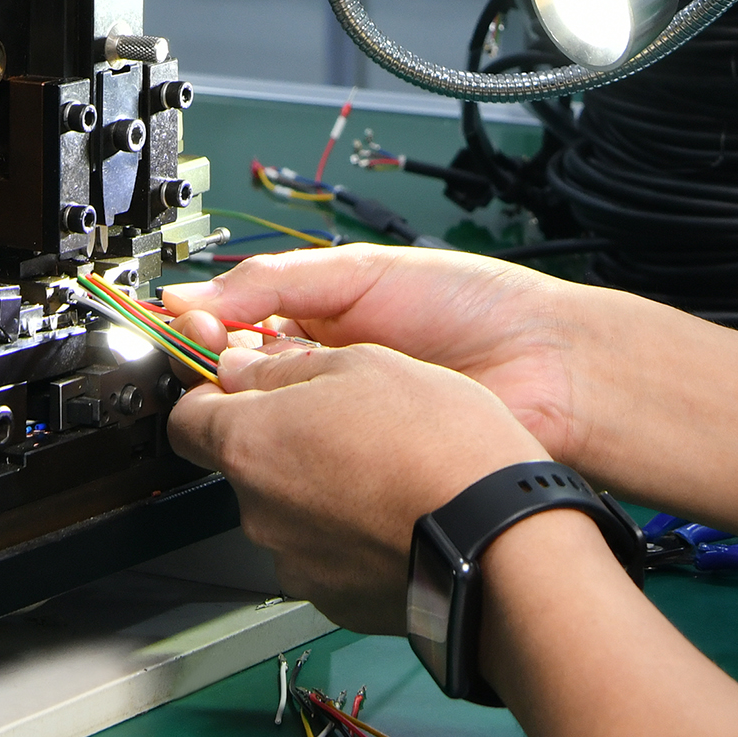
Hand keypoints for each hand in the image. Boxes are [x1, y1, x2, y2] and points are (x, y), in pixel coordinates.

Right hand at [158, 245, 606, 466]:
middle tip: (216, 356)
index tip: (190, 327)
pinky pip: (309, 463)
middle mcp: (326, 369)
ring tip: (255, 387)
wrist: (546, 368)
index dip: (209, 326)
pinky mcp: (363, 465)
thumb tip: (198, 292)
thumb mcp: (364, 270)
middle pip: (243, 376)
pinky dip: (290, 449)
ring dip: (253, 406)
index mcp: (322, 314)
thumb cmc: (473, 306)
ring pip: (270, 421)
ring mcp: (344, 420)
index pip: (238, 323)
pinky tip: (289, 431)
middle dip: (221, 367)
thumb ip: (279, 280)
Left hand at [167, 337, 548, 632]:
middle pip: (244, 464)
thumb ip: (288, 367)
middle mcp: (259, 511)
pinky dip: (348, 534)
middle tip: (342, 418)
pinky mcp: (335, 599)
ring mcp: (296, 562)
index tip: (247, 382)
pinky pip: (326, 554)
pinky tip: (396, 511)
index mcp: (252, 444)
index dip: (215, 394)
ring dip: (319, 487)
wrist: (497, 545)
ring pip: (287, 511)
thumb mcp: (365, 364)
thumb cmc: (440, 450)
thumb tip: (248, 369)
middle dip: (281, 440)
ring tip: (384, 467)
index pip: (186, 419)